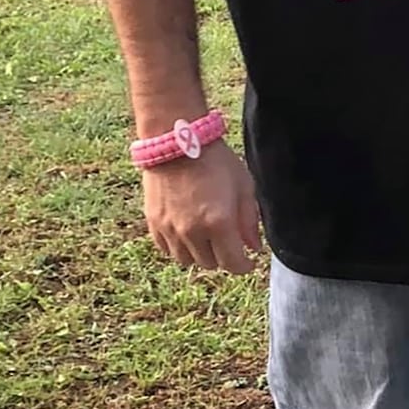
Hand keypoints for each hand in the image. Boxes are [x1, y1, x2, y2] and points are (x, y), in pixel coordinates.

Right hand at [143, 140, 262, 273]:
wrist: (177, 142)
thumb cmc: (215, 160)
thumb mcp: (243, 185)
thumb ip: (249, 220)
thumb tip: (254, 247)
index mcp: (219, 223)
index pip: (233, 264)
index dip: (244, 266)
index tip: (248, 261)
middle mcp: (193, 232)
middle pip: (211, 264)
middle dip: (223, 256)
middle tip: (228, 241)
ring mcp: (170, 229)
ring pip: (188, 260)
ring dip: (200, 254)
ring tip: (207, 236)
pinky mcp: (153, 223)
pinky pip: (167, 250)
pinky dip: (179, 247)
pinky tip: (187, 232)